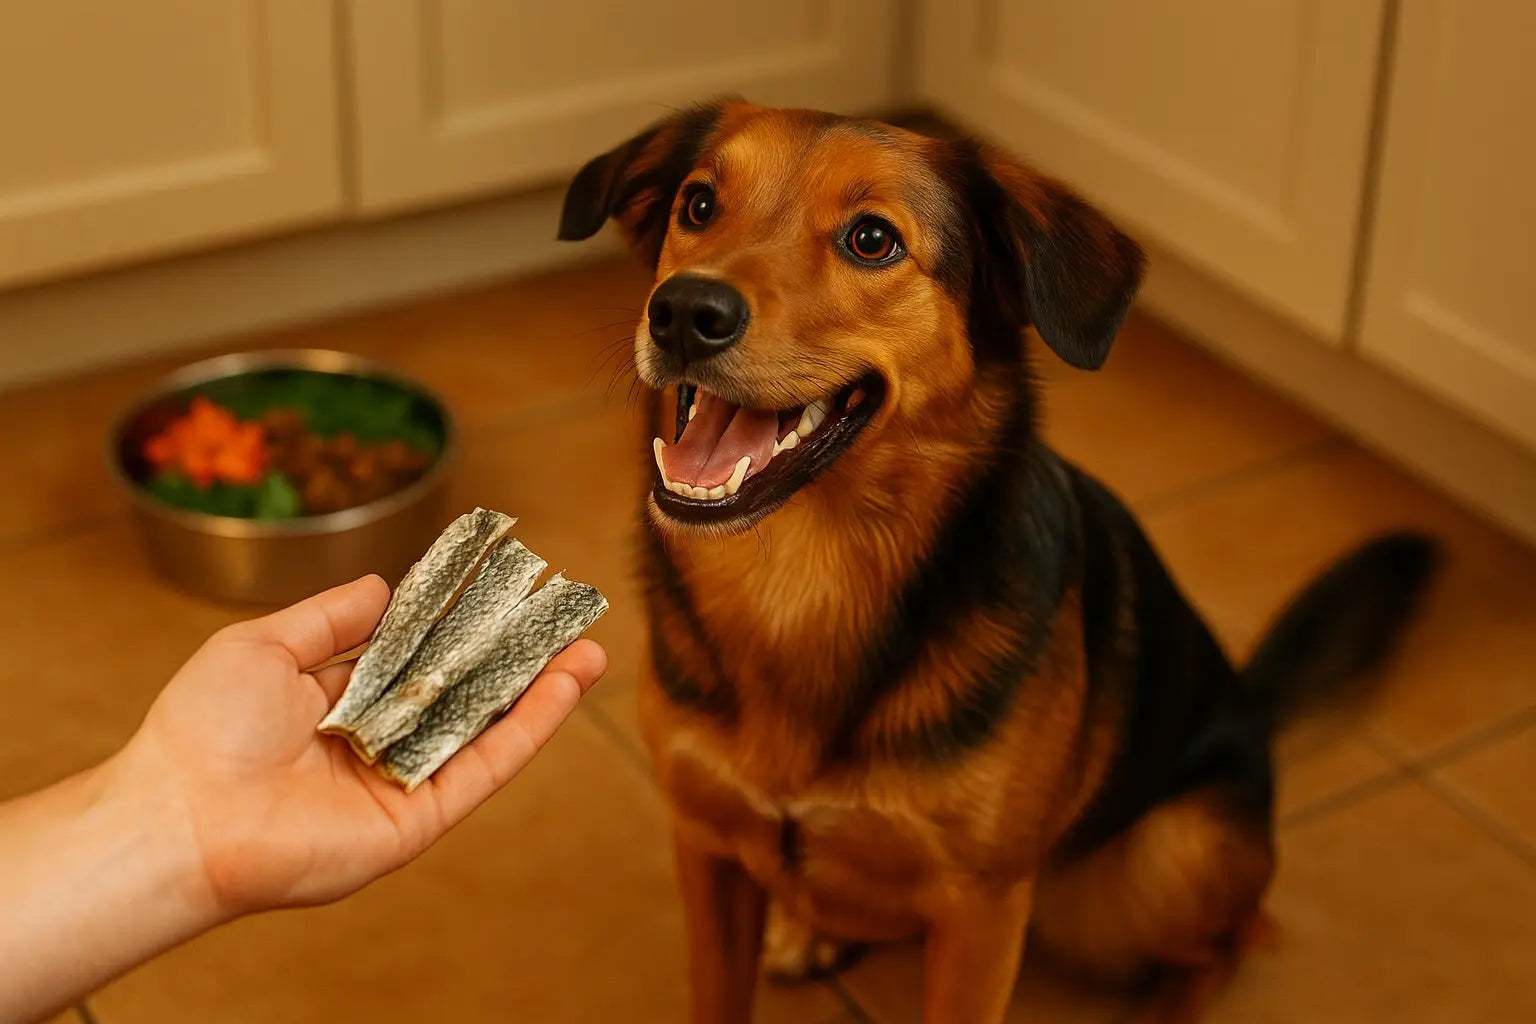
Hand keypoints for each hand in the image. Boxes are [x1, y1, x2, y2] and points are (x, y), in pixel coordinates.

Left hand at [114, 575, 606, 919]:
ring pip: (486, 728)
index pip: (417, 653)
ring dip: (541, 689)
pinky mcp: (420, 818)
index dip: (462, 619)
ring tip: (589, 646)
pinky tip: (563, 685)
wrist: (182, 815)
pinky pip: (484, 767)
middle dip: (517, 653)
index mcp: (338, 701)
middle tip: (564, 614)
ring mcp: (402, 780)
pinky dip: (529, 728)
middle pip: (464, 690)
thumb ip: (331, 617)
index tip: (505, 583)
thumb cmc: (203, 729)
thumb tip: (388, 586)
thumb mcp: (264, 644)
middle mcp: (377, 741)